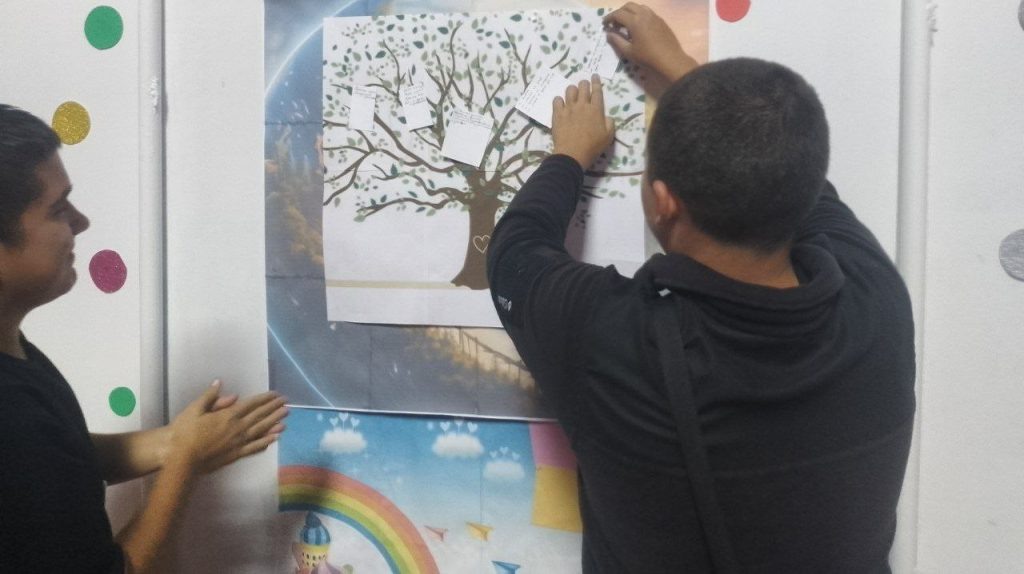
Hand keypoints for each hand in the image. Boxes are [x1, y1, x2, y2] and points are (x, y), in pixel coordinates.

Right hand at [166, 380, 287, 473]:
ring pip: (261, 430)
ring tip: (286, 417)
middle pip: (260, 416)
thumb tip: (220, 383)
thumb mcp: (194, 409)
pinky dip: (266, 442)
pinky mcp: (236, 455)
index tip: (276, 394)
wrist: (181, 459)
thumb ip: (209, 397)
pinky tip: (275, 438)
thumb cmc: (184, 432)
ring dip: (274, 423)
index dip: (265, 398)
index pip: (251, 404)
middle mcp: (237, 428)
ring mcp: (238, 442)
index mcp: (228, 415)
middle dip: (274, 408)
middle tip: (287, 403)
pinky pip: (254, 447)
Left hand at [552, 75, 614, 168]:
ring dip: (572, 90)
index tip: (594, 76)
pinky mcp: (557, 114)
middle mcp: (582, 105)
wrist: (572, 154)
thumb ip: (610, 123)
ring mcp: (568, 109)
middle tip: (584, 85)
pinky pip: (557, 100)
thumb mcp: (609, 136)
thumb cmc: (593, 147)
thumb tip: (606, 116)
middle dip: (584, 83)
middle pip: (583, 86)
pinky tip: (561, 104)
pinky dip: (559, 100)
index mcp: (596, 110)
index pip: (597, 91)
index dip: (596, 82)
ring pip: (569, 90)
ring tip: (573, 94)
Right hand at [603, 2, 697, 96]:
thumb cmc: (647, 57)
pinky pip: (647, 11)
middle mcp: (644, 14)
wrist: (670, 59)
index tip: (604, 24)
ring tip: (627, 24)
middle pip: (628, 6)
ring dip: (630, 12)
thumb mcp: (629, 51)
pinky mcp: (660, 20)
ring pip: (639, 7)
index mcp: (635, 21)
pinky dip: (639, 14)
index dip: (609, 18)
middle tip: (615, 23)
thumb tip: (608, 34)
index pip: (618, 14)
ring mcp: (654, 16)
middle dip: (619, 12)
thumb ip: (617, 41)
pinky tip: (639, 26)